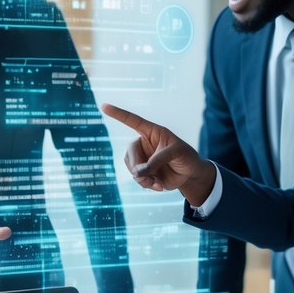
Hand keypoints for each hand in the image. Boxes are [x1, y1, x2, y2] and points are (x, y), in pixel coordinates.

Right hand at [101, 103, 215, 203]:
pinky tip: (158, 186)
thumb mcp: (176, 153)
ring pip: (131, 167)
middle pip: (130, 151)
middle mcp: (144, 144)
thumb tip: (138, 172)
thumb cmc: (186, 157)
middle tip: (144, 174)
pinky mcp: (144, 172)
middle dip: (136, 164)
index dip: (118, 114)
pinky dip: (146, 184)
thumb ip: (157, 160)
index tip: (103, 106)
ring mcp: (143, 158)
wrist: (190, 174)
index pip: (132, 121)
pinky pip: (136, 178)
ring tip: (156, 182)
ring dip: (141, 177)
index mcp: (152, 132)